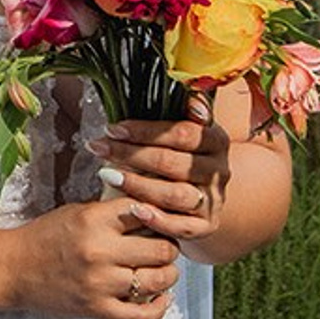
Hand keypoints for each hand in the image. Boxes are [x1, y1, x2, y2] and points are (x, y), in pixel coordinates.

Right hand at [6, 198, 179, 318]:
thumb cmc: (46, 236)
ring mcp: (99, 283)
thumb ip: (113, 211)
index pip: (148, 212)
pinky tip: (162, 298)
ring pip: (156, 280)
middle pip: (161, 248)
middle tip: (167, 247)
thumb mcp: (79, 211)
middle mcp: (100, 250)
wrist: (13, 269)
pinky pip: (139, 314)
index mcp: (96, 219)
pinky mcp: (95, 309)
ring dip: (168, 275)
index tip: (165, 220)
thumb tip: (153, 208)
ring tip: (166, 271)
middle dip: (170, 247)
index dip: (162, 216)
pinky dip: (158, 308)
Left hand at [88, 99, 230, 245]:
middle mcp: (220, 170)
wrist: (207, 195)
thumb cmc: (185, 156)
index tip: (113, 126)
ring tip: (108, 175)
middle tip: (99, 147)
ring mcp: (214, 200)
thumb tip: (190, 91)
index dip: (146, 130)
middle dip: (132, 154)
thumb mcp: (188, 131)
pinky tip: (132, 210)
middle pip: (174, 163)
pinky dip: (156, 219)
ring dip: (138, 185)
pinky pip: (181, 227)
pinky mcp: (206, 226)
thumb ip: (185, 111)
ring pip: (176, 194)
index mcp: (217, 140)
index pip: (182, 133)